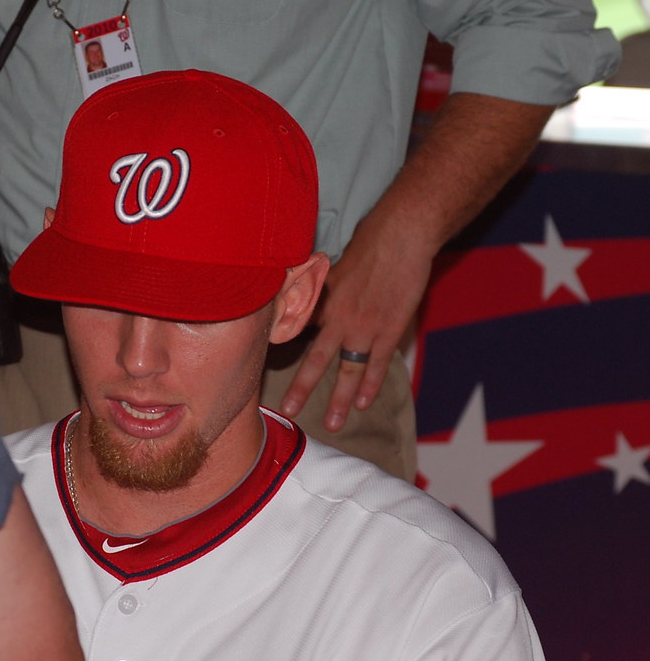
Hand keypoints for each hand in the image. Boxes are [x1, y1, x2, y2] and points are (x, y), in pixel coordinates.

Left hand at [279, 213, 431, 431]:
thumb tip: (296, 297)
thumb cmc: (366, 246)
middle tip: (289, 411)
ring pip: (349, 371)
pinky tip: (363, 404)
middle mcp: (339, 321)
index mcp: (322, 303)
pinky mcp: (389, 330)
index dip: (282, 350)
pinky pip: (377, 364)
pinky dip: (370, 385)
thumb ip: (316, 290)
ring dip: (340, 399)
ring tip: (332, 424)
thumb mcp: (331, 267)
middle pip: (316, 361)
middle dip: (302, 388)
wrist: (400, 237)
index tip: (261, 369)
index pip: (296, 333)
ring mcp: (365, 328)